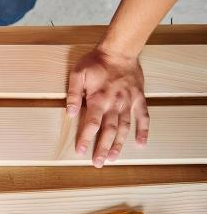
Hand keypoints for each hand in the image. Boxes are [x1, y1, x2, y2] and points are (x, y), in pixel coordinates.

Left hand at [66, 47, 148, 167]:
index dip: (86, 139)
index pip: (91, 124)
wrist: (120, 50)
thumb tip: (69, 112)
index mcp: (98, 99)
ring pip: (125, 127)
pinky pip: (144, 117)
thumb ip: (73, 94)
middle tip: (98, 163)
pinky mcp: (139, 98)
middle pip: (109, 130)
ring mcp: (128, 102)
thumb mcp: (77, 74)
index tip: (81, 152)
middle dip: (102, 148)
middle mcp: (114, 104)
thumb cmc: (96, 62)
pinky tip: (141, 144)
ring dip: (119, 144)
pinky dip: (143, 130)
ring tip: (112, 158)